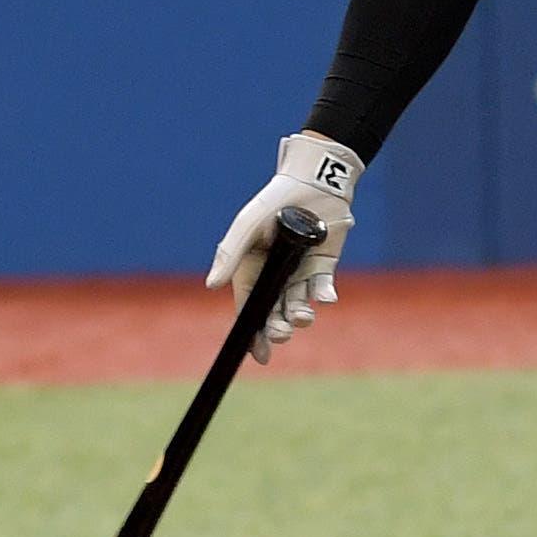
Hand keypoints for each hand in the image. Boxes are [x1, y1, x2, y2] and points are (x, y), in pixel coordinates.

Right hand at [208, 132, 359, 362]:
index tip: (257, 354)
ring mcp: (299, 271)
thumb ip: (230, 253)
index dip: (252, 332)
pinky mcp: (323, 265)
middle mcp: (274, 274)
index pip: (249, 306)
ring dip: (298, 315)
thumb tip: (211, 285)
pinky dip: (324, 296)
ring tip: (301, 317)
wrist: (314, 182)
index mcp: (251, 267)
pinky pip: (323, 288)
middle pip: (273, 311)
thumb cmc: (275, 200)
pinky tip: (325, 299)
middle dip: (276, 328)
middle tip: (281, 333)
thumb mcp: (248, 224)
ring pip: (297, 304)